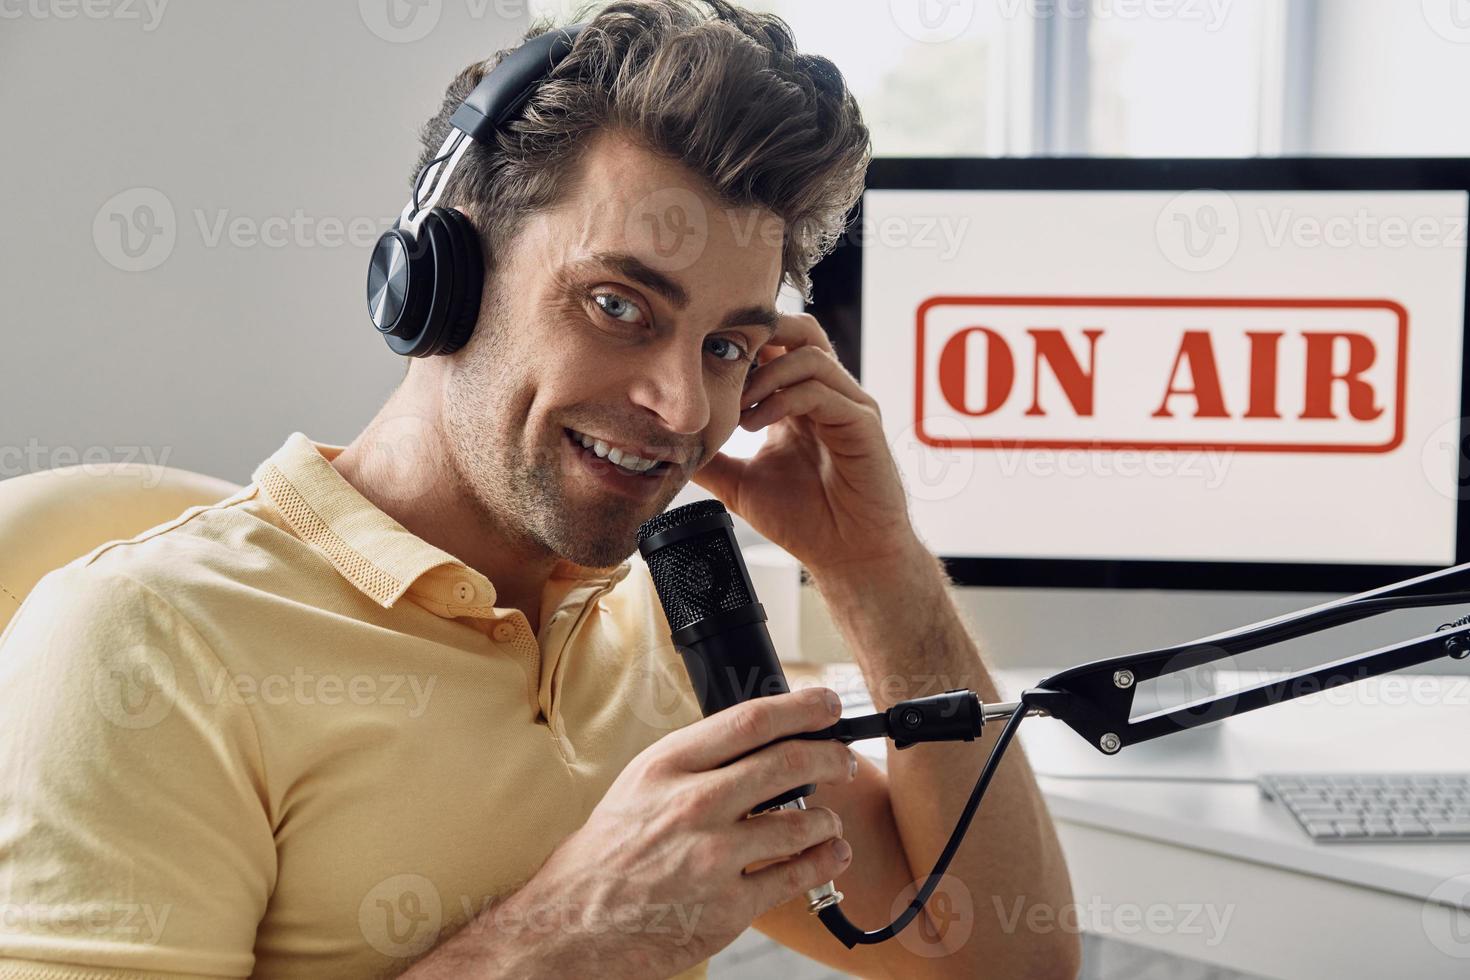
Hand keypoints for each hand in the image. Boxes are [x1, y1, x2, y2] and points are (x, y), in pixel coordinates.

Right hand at [495, 689, 857, 978]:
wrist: (574, 918)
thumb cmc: (610, 849)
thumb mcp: (642, 782)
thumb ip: (698, 760)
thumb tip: (762, 739)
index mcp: (668, 766)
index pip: (750, 721)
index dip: (800, 707)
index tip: (826, 703)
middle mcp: (693, 805)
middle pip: (786, 764)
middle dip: (830, 757)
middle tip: (843, 758)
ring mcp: (713, 858)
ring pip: (802, 823)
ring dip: (828, 817)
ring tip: (829, 819)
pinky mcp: (728, 906)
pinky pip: (796, 875)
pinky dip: (825, 861)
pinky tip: (831, 854)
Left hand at [692, 312, 918, 573]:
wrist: (847, 555)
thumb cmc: (806, 519)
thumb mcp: (740, 483)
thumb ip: (711, 459)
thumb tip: (665, 448)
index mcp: (800, 400)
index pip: (777, 344)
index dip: (743, 345)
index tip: (704, 365)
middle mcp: (828, 394)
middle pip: (801, 329)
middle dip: (760, 337)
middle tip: (723, 366)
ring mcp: (848, 404)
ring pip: (810, 353)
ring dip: (765, 374)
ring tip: (738, 408)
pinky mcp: (862, 423)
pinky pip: (822, 391)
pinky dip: (784, 399)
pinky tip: (756, 424)